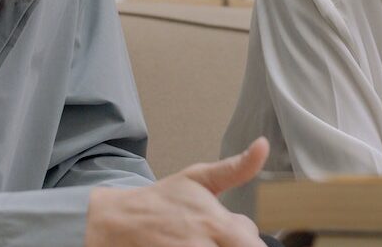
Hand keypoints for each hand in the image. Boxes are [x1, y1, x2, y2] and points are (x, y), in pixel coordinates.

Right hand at [87, 137, 269, 246]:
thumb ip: (236, 168)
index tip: (241, 236)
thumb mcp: (199, 178)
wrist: (118, 222)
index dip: (252, 242)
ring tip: (206, 241)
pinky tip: (194, 246)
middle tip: (220, 238)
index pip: (254, 246)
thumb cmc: (163, 201)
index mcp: (216, 225)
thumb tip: (263, 146)